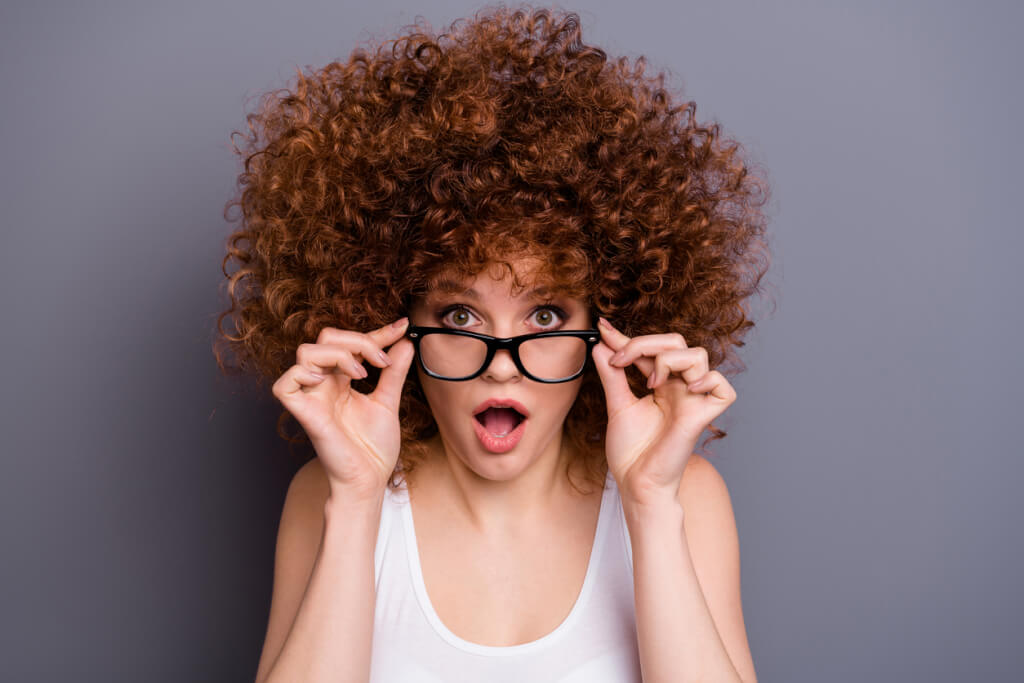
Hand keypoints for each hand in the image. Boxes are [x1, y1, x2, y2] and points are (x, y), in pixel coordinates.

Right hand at [271, 317, 414, 500]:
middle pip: (326, 338)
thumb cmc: (373, 448)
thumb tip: (406, 343)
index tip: (403, 326)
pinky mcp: (303, 414)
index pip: (352, 344)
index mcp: (341, 380)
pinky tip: (329, 382)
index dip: (378, 333)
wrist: (369, 480)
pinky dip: (303, 374)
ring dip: (338, 354)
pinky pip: (285, 384)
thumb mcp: (388, 402)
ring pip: (306, 352)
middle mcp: (324, 384)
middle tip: (383, 360)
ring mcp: (311, 397)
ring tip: (361, 374)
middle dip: (358, 340)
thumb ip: (394, 372)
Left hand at [591, 317, 736, 505]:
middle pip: (676, 342)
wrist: (636, 482)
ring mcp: (693, 400)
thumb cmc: (631, 451)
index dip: (628, 337)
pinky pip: (723, 388)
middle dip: (645, 343)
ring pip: (698, 356)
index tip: (602, 327)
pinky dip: (708, 380)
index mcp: (661, 385)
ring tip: (649, 381)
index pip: (650, 350)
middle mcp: (680, 388)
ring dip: (669, 358)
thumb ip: (612, 375)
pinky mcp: (704, 416)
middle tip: (620, 359)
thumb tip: (601, 346)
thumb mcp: (617, 405)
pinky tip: (686, 389)